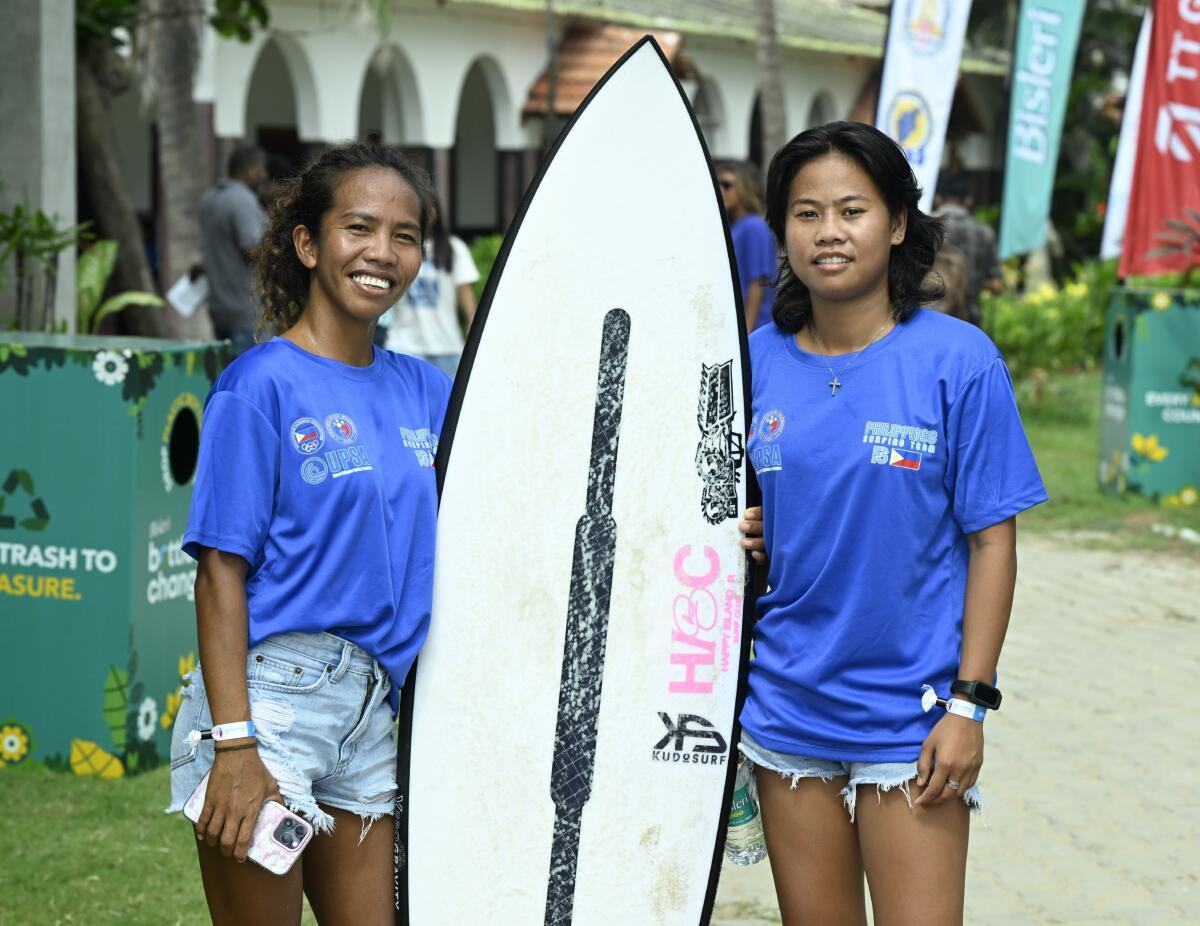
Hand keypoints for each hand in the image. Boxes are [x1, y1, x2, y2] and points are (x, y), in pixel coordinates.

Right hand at [196, 744, 282, 861]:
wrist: (237, 754)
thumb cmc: (256, 770)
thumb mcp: (271, 786)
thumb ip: (277, 801)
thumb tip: (284, 811)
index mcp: (251, 810)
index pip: (243, 840)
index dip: (241, 854)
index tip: (241, 858)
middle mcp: (234, 811)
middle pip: (226, 841)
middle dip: (227, 852)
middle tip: (229, 853)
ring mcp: (220, 806)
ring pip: (212, 834)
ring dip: (213, 843)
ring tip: (217, 844)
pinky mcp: (209, 800)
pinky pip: (202, 821)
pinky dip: (201, 831)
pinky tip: (204, 835)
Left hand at [739, 506, 766, 563]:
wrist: (751, 555)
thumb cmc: (743, 533)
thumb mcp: (745, 524)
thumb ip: (744, 521)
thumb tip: (731, 517)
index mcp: (764, 519)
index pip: (763, 513)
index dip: (756, 513)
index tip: (746, 515)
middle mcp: (769, 531)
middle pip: (764, 527)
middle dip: (753, 526)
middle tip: (742, 526)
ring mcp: (770, 544)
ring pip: (765, 542)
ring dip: (755, 542)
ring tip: (744, 543)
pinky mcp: (768, 556)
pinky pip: (767, 557)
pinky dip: (761, 556)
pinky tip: (754, 554)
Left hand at [913, 713, 982, 807]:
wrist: (966, 717)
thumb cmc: (944, 729)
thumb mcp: (928, 744)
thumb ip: (924, 765)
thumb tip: (921, 783)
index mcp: (945, 764)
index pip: (934, 789)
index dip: (925, 799)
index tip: (919, 803)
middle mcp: (960, 770)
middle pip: (947, 794)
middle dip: (936, 801)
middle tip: (927, 801)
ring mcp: (971, 769)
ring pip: (960, 792)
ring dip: (948, 796)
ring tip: (939, 795)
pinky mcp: (978, 766)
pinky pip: (970, 784)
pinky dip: (960, 789)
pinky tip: (953, 786)